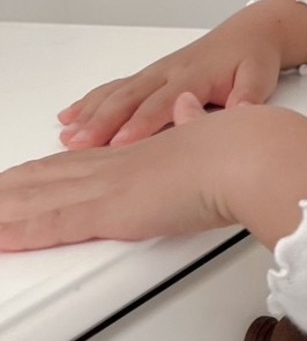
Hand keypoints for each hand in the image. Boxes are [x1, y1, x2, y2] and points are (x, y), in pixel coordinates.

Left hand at [0, 91, 249, 252]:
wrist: (247, 152)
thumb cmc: (243, 148)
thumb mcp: (213, 131)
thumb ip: (193, 123)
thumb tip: (187, 110)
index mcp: (139, 152)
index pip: (82, 160)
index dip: (48, 167)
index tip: (23, 173)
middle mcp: (116, 165)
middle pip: (49, 175)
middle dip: (13, 187)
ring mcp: (108, 186)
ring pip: (39, 198)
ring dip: (5, 207)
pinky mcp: (109, 210)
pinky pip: (51, 223)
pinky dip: (20, 230)